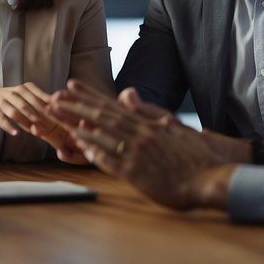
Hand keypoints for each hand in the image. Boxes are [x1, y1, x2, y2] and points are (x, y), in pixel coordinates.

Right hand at [0, 82, 54, 137]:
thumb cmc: (17, 99)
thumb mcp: (29, 97)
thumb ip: (43, 102)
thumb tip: (64, 109)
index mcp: (27, 88)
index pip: (40, 98)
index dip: (48, 107)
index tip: (58, 117)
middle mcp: (15, 92)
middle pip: (28, 105)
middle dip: (38, 117)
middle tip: (49, 129)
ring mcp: (3, 100)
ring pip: (15, 111)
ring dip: (24, 121)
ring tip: (33, 130)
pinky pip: (1, 118)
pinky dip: (8, 126)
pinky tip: (15, 133)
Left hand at [50, 79, 233, 209]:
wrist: (210, 177)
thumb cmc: (195, 156)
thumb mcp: (174, 128)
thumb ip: (148, 112)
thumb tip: (128, 93)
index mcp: (148, 125)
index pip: (113, 106)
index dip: (90, 95)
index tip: (71, 86)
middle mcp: (140, 135)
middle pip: (101, 116)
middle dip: (75, 104)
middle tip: (54, 95)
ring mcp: (137, 153)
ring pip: (100, 133)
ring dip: (76, 122)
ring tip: (56, 114)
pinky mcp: (136, 173)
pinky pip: (109, 159)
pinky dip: (92, 150)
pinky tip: (77, 143)